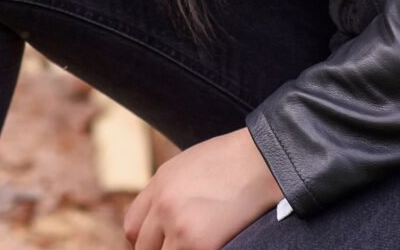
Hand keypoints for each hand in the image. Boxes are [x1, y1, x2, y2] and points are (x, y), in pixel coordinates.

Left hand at [122, 127, 282, 249]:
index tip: (160, 244)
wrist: (266, 159)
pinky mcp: (199, 244)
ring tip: (199, 243)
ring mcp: (179, 225)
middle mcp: (163, 204)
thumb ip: (171, 191)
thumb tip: (163, 221)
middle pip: (143, 247)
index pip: (133, 226)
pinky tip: (213, 245)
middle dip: (160, 249)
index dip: (145, 240)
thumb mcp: (192, 165)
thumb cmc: (236, 161)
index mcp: (161, 183)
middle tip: (184, 244)